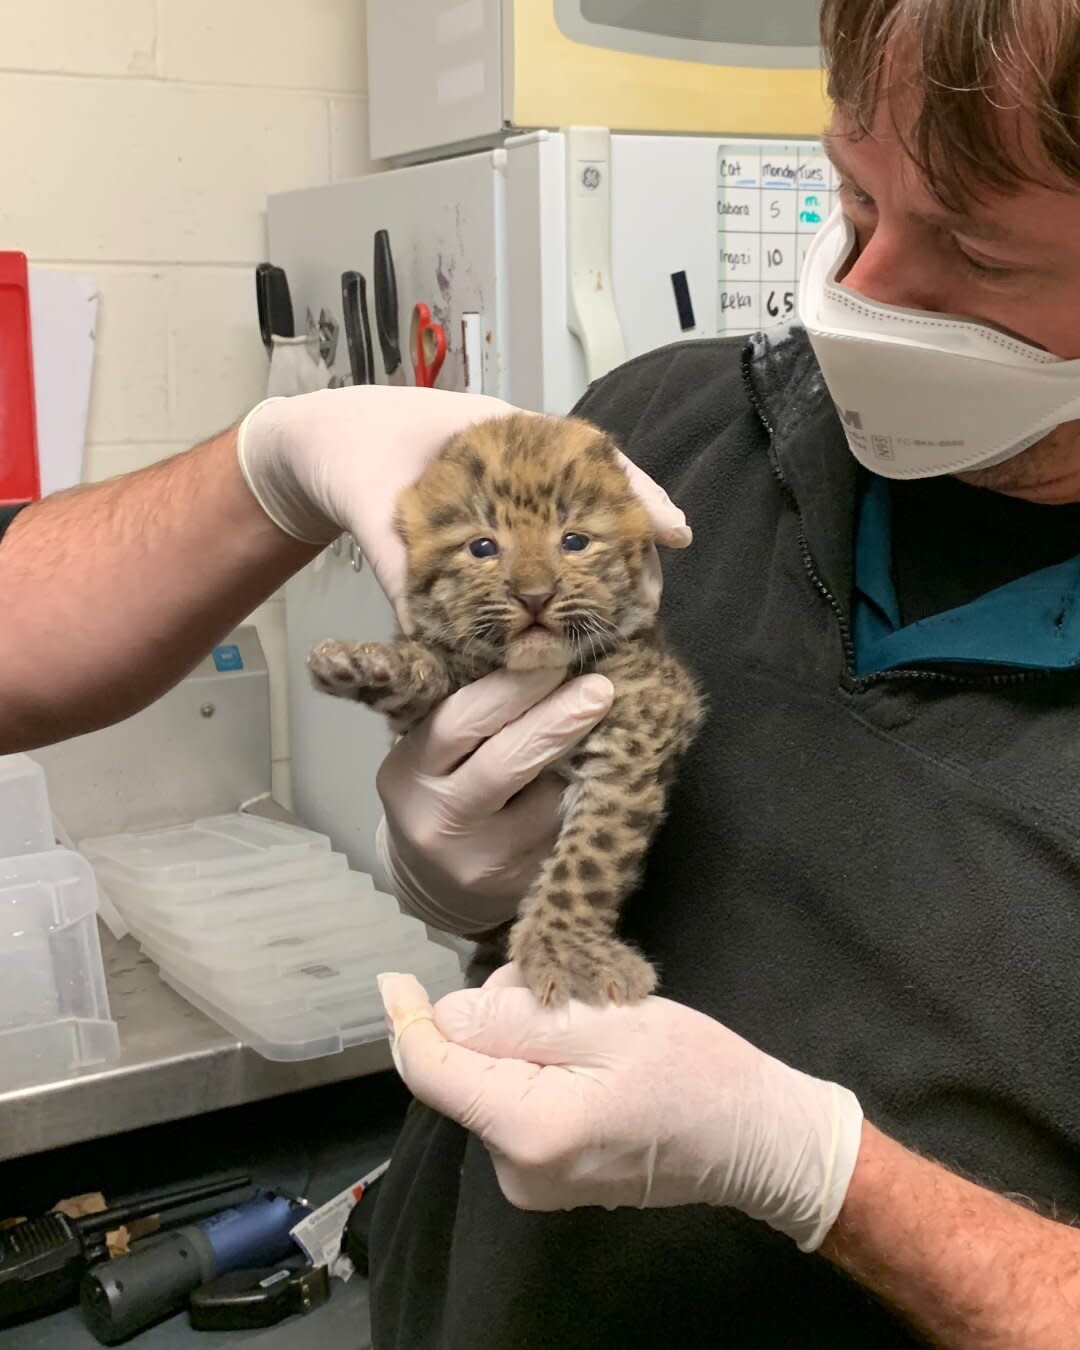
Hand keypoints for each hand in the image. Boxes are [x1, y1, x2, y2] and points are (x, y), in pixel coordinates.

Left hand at [236, 387, 691, 618]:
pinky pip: (533, 551)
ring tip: (632, 609)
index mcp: (502, 435)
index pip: (589, 458)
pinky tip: (576, 612)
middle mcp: (514, 466)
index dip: (637, 495)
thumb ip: (397, 559)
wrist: (310, 451)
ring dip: (600, 566)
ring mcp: (504, 497)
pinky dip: (557, 579)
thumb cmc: (346, 450)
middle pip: (593, 499)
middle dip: (629, 544)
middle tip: (655, 594)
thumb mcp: (372, 499)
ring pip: (569, 528)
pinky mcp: (485, 529)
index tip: (674, 531)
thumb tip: (422, 628)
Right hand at [376, 669, 613, 934]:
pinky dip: (588, 800)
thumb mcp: (429, 748)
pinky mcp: (522, 885)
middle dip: (556, 722)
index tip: (553, 656)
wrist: (432, 880)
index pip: (458, 722)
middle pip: (505, 765)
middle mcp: (440, 820)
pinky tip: (601, 779)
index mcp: (408, 772)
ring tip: (605, 732)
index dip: (510, 689)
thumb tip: (514, 639)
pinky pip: (566, 831)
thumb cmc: (440, 789)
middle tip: (600, 690)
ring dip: (582, 763)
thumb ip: (464, 702)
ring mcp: (482, 860)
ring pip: (548, 801)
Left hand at [377, 965, 863, 1252]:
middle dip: (499, 1015)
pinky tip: (590, 1051)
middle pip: (466, 1065)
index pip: (433, 1070)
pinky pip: (517, 1098)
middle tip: (570, 992)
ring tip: (593, 1023)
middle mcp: (516, 1167)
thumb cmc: (696, 1072)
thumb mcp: (608, 1022)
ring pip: (492, 1077)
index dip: (407, 1020)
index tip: (393, 979)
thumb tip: (439, 1014)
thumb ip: (515, 1020)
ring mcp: (532, 1175)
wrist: (757, 1137)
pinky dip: (539, 1062)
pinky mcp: (549, 1170)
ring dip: (524, 1036)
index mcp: (527, 1129)